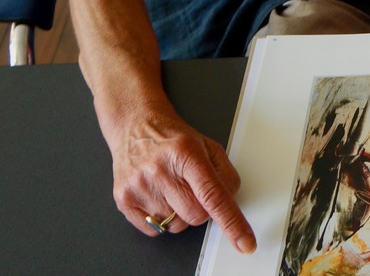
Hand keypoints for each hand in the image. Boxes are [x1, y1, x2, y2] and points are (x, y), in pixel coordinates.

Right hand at [108, 110, 255, 252]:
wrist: (136, 127)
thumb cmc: (174, 139)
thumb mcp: (209, 147)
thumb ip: (226, 175)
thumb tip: (231, 202)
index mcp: (186, 153)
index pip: (213, 196)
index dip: (231, 222)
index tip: (245, 242)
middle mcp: (160, 170)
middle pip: (196, 216)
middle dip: (202, 208)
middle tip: (193, 189)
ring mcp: (139, 186)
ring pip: (176, 226)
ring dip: (180, 214)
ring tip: (173, 189)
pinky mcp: (124, 199)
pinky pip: (154, 231)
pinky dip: (162, 220)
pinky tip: (159, 196)